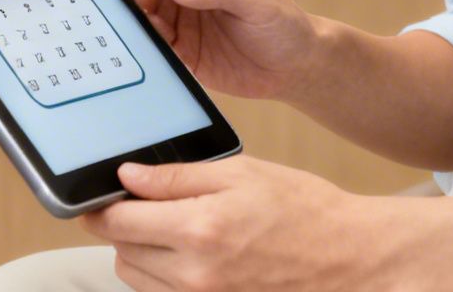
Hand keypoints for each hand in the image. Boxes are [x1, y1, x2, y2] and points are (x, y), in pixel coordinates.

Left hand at [81, 157, 400, 291]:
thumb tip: (128, 177)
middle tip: (151, 206)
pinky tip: (192, 257)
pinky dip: (165, 278)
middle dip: (126, 227)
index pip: (116, 223)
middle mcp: (195, 276)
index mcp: (198, 230)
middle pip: (121, 253)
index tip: (102, 196)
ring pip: (138, 280)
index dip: (101, 207)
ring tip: (178, 231)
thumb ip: (176, 177)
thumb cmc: (305, 210)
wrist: (351, 258)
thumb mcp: (240, 173)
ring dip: (142, 254)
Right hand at [106, 0, 321, 100]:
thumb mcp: (257, 3)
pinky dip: (141, 48)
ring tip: (118, 38)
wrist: (295, 68)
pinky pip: (153, 46)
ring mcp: (182, 18)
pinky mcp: (181, 48)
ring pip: (144, 17)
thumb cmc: (284, 25)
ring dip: (131, 25)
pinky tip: (135, 55)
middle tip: (108, 15)